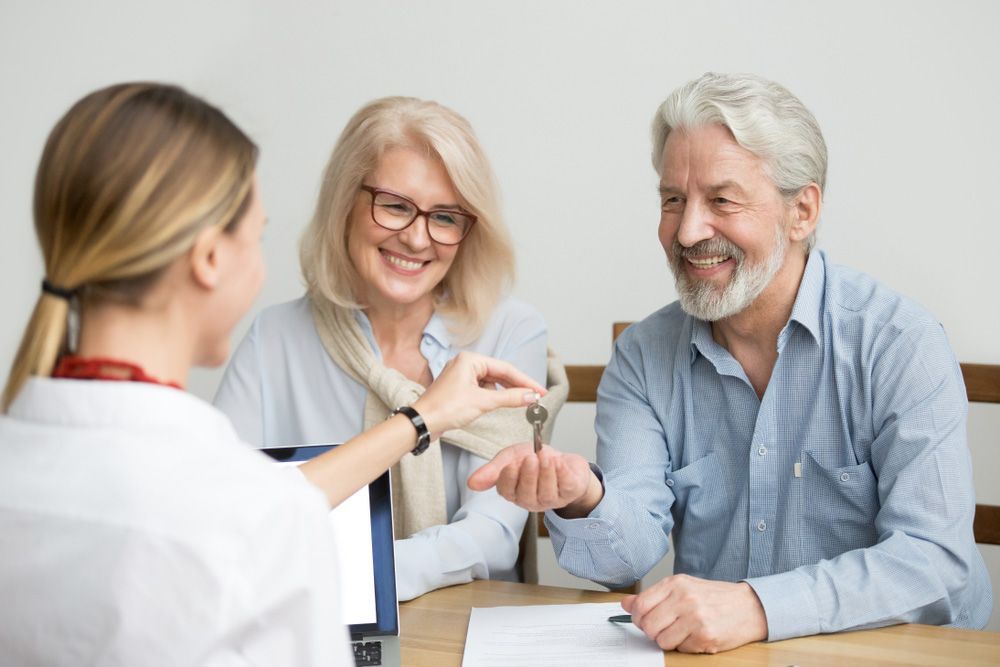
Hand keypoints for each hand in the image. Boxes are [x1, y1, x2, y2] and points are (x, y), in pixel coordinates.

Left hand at [412, 351, 544, 435]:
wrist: (422, 423)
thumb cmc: (446, 408)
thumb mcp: (483, 402)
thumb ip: (510, 398)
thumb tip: (531, 396)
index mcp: (470, 359)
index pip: (505, 368)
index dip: (525, 381)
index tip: (540, 391)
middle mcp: (466, 363)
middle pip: (499, 374)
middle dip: (517, 387)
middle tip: (535, 397)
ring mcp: (462, 376)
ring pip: (492, 382)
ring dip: (504, 393)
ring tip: (520, 402)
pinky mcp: (459, 389)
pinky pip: (482, 389)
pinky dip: (493, 397)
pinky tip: (498, 404)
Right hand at [467, 442, 601, 515]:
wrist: (561, 460)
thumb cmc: (534, 459)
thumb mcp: (510, 457)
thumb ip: (492, 469)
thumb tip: (471, 483)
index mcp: (513, 492)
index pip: (507, 491)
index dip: (509, 478)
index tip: (511, 464)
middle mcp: (530, 500)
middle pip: (527, 494)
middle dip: (529, 475)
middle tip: (531, 458)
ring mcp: (551, 499)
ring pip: (547, 492)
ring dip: (546, 472)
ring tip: (546, 456)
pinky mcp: (569, 493)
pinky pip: (566, 487)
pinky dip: (562, 473)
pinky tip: (559, 462)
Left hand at [620, 574, 767, 652]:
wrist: (749, 606)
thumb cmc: (714, 597)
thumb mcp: (683, 587)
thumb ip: (653, 596)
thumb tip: (625, 604)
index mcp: (676, 583)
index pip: (640, 605)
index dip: (637, 617)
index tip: (643, 619)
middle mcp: (685, 599)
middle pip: (648, 626)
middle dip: (652, 631)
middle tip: (665, 628)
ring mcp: (695, 619)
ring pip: (662, 641)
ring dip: (669, 640)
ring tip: (683, 631)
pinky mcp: (705, 637)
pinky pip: (681, 649)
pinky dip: (685, 646)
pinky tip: (696, 635)